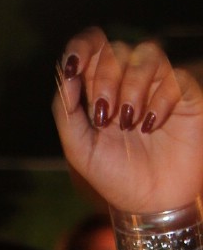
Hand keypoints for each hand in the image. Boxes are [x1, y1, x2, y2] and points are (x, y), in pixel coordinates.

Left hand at [54, 28, 202, 212]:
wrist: (152, 202)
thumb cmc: (115, 176)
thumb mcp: (80, 149)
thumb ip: (66, 112)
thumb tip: (64, 74)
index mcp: (100, 89)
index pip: (92, 47)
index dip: (81, 47)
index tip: (73, 67)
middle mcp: (128, 81)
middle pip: (115, 50)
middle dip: (104, 80)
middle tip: (105, 117)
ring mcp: (158, 84)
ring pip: (146, 53)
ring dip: (132, 86)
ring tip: (129, 123)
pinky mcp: (184, 93)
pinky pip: (174, 76)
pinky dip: (159, 100)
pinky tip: (150, 125)